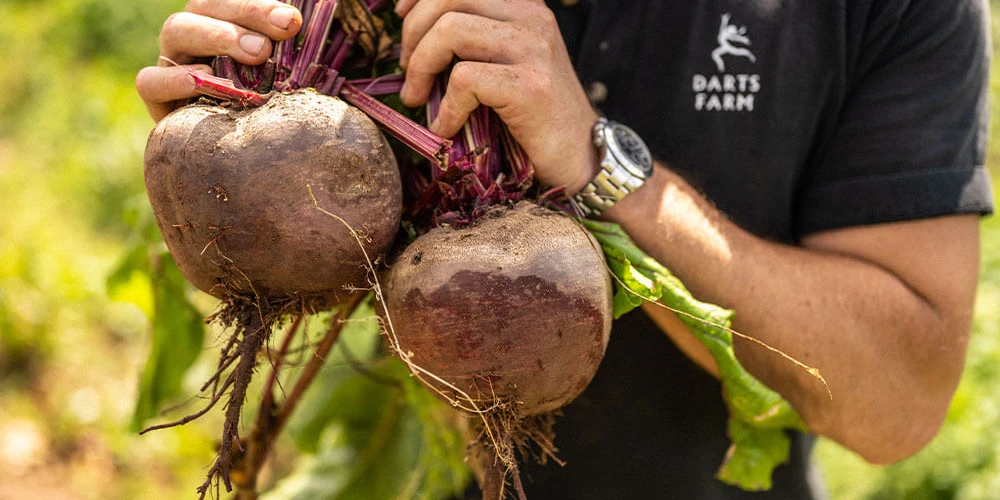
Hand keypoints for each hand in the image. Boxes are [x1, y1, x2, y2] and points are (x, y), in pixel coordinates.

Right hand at [135, 0, 302, 121]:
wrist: (243, 163)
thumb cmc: (274, 113)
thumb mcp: (286, 81)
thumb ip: (293, 57)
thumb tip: (307, 30)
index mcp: (226, 22)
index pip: (234, 0)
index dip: (260, 6)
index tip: (293, 22)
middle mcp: (197, 34)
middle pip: (205, 5)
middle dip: (245, 15)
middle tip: (275, 41)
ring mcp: (173, 62)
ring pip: (176, 30)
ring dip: (217, 37)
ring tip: (256, 56)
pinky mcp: (157, 97)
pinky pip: (151, 80)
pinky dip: (174, 78)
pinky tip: (202, 79)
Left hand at [396, 0, 599, 192]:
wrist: (580, 156)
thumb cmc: (534, 114)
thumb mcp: (506, 62)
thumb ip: (473, 39)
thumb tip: (410, 34)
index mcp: (524, 5)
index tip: (401, 17)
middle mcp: (532, 16)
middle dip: (412, 35)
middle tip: (407, 72)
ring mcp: (534, 49)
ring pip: (450, 31)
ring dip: (420, 68)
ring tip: (417, 98)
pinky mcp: (531, 86)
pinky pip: (464, 80)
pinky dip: (445, 108)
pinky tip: (446, 127)